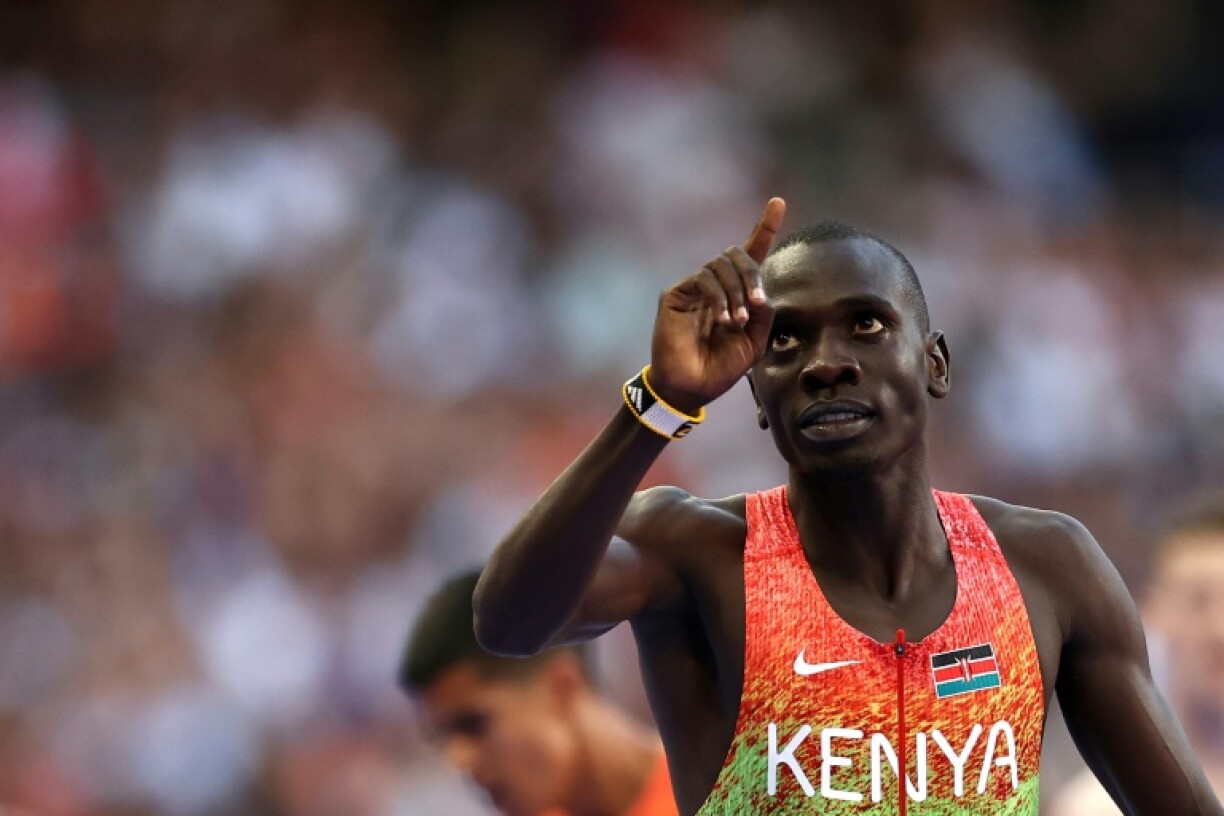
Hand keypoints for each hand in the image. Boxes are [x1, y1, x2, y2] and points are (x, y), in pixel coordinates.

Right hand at [649, 197, 785, 412]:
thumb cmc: (721, 367)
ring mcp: (694, 287)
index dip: (764, 227)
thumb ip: (764, 314)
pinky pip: (704, 278)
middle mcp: (715, 284)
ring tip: (737, 321)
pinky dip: (719, 298)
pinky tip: (722, 320)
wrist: (691, 387)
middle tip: (757, 304)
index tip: (778, 202)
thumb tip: (762, 291)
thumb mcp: (754, 342)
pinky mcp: (676, 293)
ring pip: (721, 264)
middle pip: (737, 254)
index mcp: (736, 293)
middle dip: (752, 274)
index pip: (751, 253)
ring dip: (736, 292)